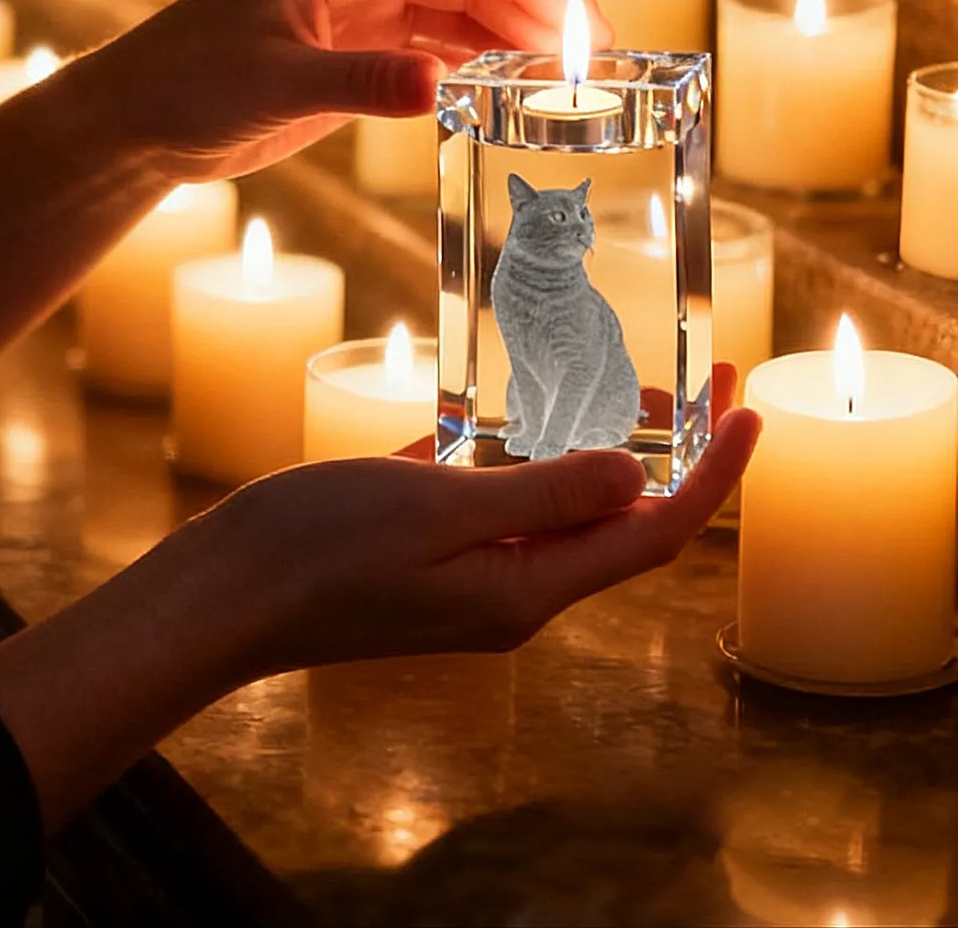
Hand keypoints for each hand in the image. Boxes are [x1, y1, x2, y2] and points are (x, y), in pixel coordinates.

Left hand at [86, 0, 611, 180]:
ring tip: (566, 80)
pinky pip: (428, 46)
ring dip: (508, 38)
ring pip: (454, 11)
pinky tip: (505, 88)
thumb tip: (437, 87)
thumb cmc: (185, 88)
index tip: (586, 23)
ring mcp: (354, 8)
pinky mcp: (347, 50)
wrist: (134, 123)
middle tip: (597, 61)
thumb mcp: (271, 86)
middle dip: (535, 11)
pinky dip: (470, 63)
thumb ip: (356, 85)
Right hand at [222, 363, 756, 673]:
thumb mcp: (433, 509)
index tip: (750, 410)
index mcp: (523, 589)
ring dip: (594, 448)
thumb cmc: (317, 549)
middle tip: (692, 378)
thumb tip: (638, 472)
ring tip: (616, 377)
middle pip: (614, 522)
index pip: (650, 533)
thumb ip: (539, 492)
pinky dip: (520, 454)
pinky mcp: (424, 552)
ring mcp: (464, 573)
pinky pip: (494, 500)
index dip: (714, 476)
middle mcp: (507, 589)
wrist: (222, 594)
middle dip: (667, 454)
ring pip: (555, 506)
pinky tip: (513, 408)